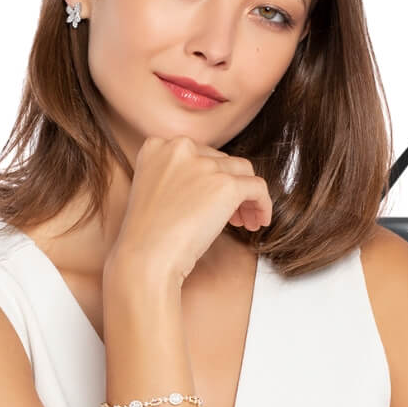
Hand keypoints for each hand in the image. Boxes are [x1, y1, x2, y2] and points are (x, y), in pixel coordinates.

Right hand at [103, 133, 272, 288]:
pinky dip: (263, 203)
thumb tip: (212, 182)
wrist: (145, 260)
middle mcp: (181, 147)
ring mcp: (204, 164)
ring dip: (246, 195)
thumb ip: (177, 176)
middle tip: (233, 216)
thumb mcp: (154, 192)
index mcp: (158, 146)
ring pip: (242, 170)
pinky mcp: (226, 184)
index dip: (209, 177)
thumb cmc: (146, 238)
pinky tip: (259, 221)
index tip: (210, 199)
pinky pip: (257, 187)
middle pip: (221, 161)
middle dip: (229, 187)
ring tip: (246, 220)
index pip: (197, 154)